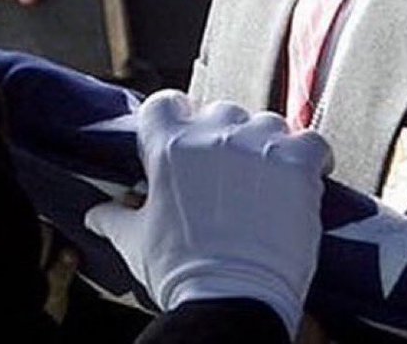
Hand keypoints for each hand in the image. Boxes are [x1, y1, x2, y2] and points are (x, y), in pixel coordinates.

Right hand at [85, 91, 331, 336]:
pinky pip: (312, 140)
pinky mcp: (297, 164)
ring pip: (266, 123)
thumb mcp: (136, 243)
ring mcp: (258, 146)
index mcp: (169, 146)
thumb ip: (116, 218)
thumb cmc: (180, 271)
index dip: (173, 118)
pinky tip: (306, 175)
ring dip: (266, 145)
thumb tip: (95, 214)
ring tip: (266, 179)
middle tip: (226, 172)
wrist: (231, 302)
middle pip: (220, 112)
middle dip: (222, 136)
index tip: (182, 136)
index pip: (165, 103)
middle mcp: (214, 135)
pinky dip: (311, 155)